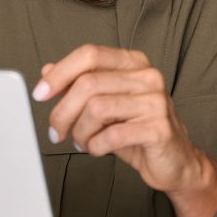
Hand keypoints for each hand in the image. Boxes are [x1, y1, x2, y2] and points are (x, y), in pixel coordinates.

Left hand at [35, 45, 216, 216]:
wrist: (176, 161)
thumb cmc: (138, 130)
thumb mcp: (106, 104)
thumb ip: (80, 85)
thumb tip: (47, 70)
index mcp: (134, 63)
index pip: (90, 54)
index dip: (59, 73)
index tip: (40, 93)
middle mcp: (147, 76)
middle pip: (88, 84)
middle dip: (62, 112)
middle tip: (56, 131)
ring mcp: (156, 101)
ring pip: (96, 109)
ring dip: (80, 132)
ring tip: (82, 142)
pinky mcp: (159, 128)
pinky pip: (112, 135)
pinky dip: (96, 146)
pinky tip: (97, 149)